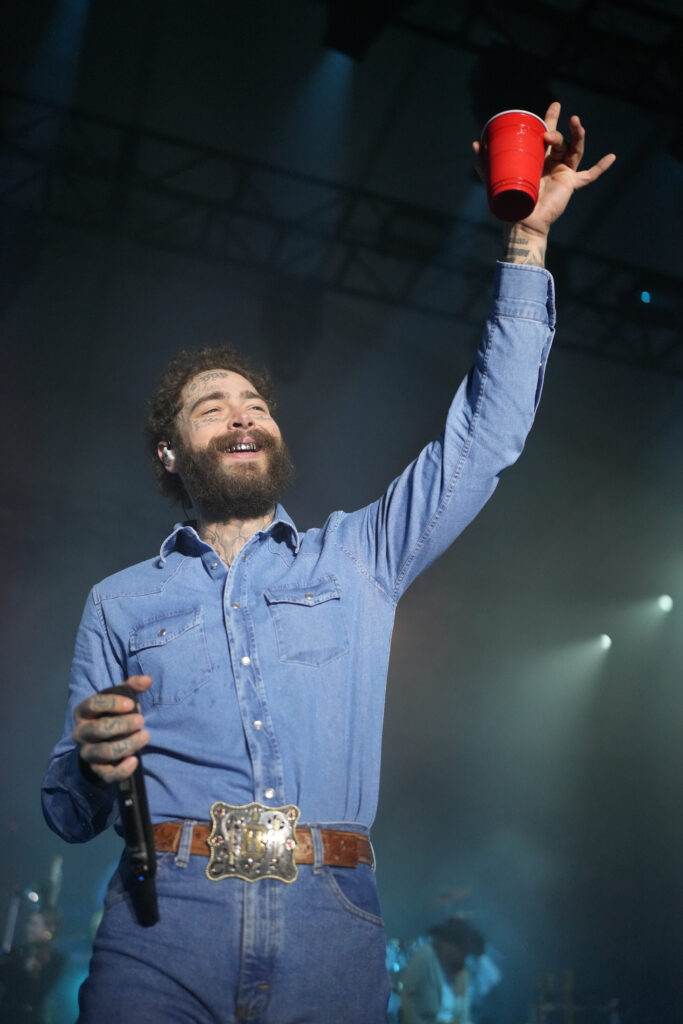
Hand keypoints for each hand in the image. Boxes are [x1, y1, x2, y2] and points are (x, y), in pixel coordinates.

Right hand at [72, 675, 151, 782]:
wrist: (100, 743)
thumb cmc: (111, 715)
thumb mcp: (119, 699)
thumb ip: (132, 687)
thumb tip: (147, 680)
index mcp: (83, 712)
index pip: (92, 704)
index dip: (112, 703)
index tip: (131, 704)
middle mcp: (81, 733)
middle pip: (98, 729)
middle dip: (123, 725)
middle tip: (141, 720)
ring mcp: (87, 752)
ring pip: (104, 751)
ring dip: (127, 744)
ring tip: (145, 736)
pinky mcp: (97, 769)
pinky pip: (107, 774)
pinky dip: (121, 770)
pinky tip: (135, 761)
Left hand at [473, 102, 615, 265]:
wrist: (521, 221)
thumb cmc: (508, 203)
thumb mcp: (493, 178)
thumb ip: (484, 162)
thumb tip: (476, 143)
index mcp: (537, 159)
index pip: (546, 136)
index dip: (550, 120)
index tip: (554, 107)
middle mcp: (552, 164)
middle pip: (561, 140)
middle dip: (559, 125)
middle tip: (556, 112)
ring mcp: (563, 173)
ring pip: (575, 149)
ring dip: (576, 136)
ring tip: (574, 124)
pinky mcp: (570, 184)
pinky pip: (589, 175)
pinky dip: (601, 167)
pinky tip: (612, 157)